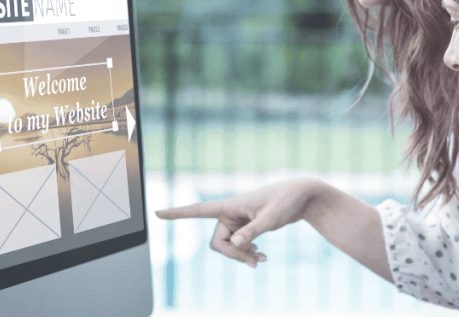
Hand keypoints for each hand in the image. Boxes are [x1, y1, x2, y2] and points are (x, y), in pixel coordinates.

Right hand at [155, 177, 321, 267]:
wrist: (301, 197)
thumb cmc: (285, 201)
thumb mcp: (270, 218)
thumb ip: (252, 232)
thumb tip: (234, 245)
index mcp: (229, 205)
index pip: (197, 210)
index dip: (177, 214)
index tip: (157, 213)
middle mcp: (229, 213)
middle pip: (217, 243)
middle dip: (233, 256)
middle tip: (255, 263)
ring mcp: (237, 221)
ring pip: (227, 247)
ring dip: (241, 257)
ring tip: (261, 261)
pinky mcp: (246, 227)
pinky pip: (237, 246)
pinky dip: (247, 253)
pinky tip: (261, 257)